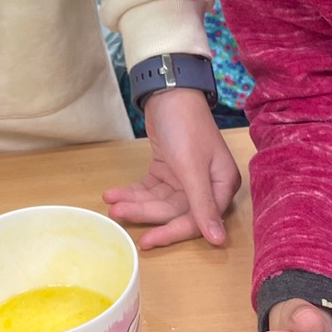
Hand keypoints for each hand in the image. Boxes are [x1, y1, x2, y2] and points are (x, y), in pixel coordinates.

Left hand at [101, 87, 240, 246]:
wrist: (168, 90)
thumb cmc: (186, 125)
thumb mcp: (191, 166)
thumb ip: (202, 204)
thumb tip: (218, 241)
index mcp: (221, 186)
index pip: (196, 220)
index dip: (171, 232)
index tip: (146, 241)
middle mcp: (206, 185)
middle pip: (173, 211)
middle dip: (144, 212)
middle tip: (116, 214)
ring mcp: (186, 178)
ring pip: (158, 201)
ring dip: (134, 202)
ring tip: (111, 202)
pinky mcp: (168, 169)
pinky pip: (150, 188)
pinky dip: (133, 191)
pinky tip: (114, 193)